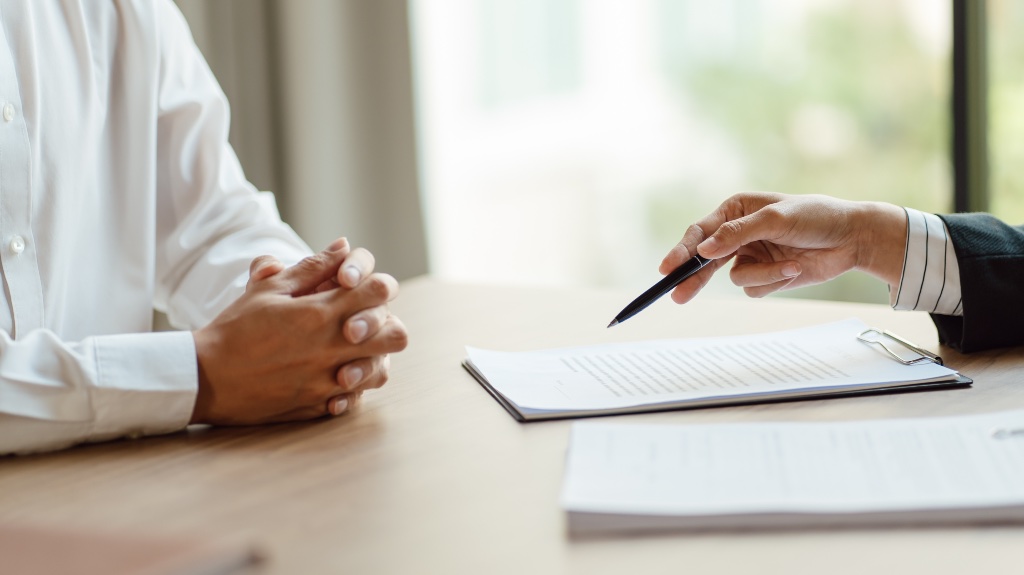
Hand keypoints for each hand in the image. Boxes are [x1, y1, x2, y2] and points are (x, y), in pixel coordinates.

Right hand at [190, 239, 407, 424]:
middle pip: (396, 335)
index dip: (377, 286)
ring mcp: (327, 381)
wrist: (205, 378)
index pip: (378, 291)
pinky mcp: (318, 405)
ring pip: (381, 372)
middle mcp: (330, 348)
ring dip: (373, 359)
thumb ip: (312, 267)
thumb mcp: (269, 289)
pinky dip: (350, 388)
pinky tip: (331, 377)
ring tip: (352, 353)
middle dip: (387, 325)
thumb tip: (344, 246)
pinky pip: (355, 399)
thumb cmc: (235, 328)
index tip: (362, 289)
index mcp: (319, 313)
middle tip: (366, 323)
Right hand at [660, 192, 906, 302]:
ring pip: (735, 278)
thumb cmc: (815, 217)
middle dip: (694, 278)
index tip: (667, 268)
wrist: (852, 239)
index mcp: (735, 211)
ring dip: (764, 275)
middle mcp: (737, 234)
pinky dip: (773, 282)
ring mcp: (750, 256)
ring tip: (791, 266)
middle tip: (677, 295)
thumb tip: (703, 249)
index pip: (700, 232)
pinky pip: (754, 288)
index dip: (681, 251)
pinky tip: (795, 269)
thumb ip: (736, 234)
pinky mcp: (765, 276)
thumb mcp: (775, 219)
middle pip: (705, 261)